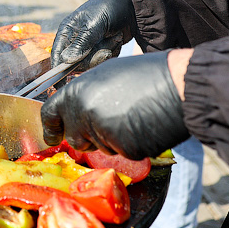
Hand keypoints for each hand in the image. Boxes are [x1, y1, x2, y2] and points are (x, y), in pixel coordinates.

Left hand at [41, 51, 189, 158]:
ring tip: (130, 117)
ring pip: (98, 147)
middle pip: (74, 138)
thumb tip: (73, 110)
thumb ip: (84, 95)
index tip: (51, 136)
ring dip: (109, 139)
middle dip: (86, 136)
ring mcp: (102, 133)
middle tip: (108, 122)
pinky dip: (129, 144)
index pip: (50, 115)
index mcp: (76, 92)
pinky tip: (142, 127)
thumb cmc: (144, 74)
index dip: (51, 127)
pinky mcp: (124, 148)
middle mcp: (83, 113)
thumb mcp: (104, 76)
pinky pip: (120, 152)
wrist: (178, 84)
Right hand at [51, 0, 136, 68]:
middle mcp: (76, 40)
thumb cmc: (109, 8)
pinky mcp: (102, 49)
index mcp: (67, 31)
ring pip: (92, 63)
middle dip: (94, 58)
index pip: (57, 54)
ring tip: (114, 37)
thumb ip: (81, 43)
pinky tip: (116, 39)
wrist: (132, 5)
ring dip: (106, 51)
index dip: (58, 70)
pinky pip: (104, 60)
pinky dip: (113, 51)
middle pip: (77, 63)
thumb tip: (66, 61)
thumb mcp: (94, 24)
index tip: (60, 85)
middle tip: (107, 49)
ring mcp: (90, 45)